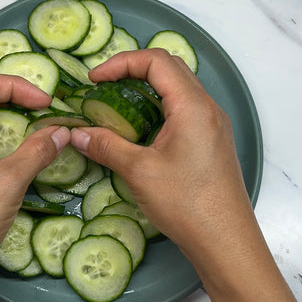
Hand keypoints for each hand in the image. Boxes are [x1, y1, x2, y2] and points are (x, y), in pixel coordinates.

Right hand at [70, 49, 257, 269]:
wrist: (225, 240)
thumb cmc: (186, 204)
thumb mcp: (139, 172)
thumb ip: (106, 146)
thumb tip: (76, 134)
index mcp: (192, 105)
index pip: (156, 61)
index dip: (121, 62)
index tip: (94, 80)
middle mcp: (207, 107)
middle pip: (169, 68)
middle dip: (133, 69)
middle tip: (104, 86)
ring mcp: (213, 124)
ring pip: (178, 88)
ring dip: (147, 88)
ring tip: (118, 104)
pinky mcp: (212, 141)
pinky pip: (184, 109)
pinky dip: (158, 107)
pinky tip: (140, 129)